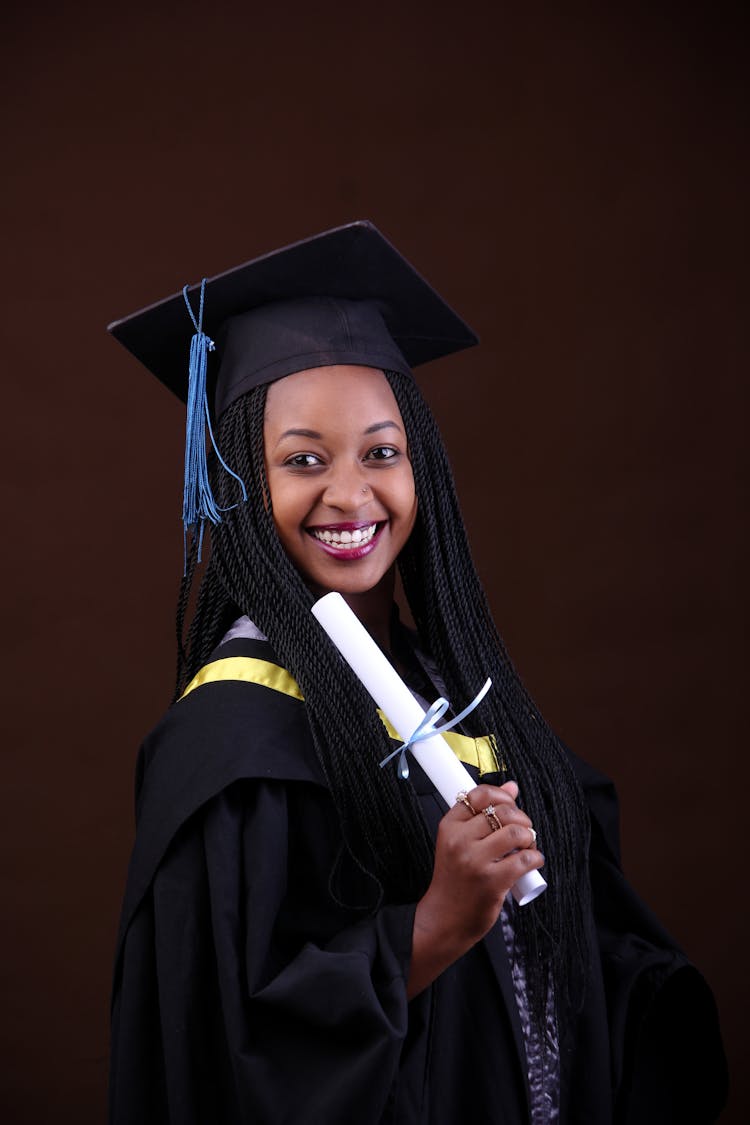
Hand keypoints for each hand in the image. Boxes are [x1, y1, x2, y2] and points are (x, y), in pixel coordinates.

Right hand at [407, 781, 543, 997]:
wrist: (445, 918)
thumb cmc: (454, 880)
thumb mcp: (457, 843)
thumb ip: (481, 815)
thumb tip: (512, 786)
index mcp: (449, 827)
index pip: (479, 795)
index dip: (502, 795)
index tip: (511, 804)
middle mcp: (460, 840)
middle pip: (502, 812)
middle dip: (521, 818)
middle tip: (524, 831)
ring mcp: (475, 861)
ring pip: (515, 832)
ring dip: (529, 837)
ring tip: (527, 846)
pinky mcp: (492, 882)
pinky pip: (524, 859)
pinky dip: (535, 858)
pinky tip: (533, 862)